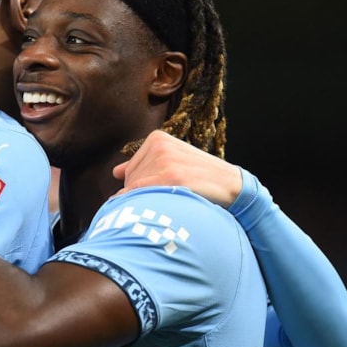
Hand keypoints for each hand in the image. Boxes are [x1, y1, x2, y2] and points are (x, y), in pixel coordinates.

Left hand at [112, 130, 242, 207]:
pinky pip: (142, 193)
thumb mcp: (172, 163)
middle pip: (129, 180)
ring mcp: (166, 159)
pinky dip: (146, 204)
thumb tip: (115, 172)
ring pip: (134, 189)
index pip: (128, 171)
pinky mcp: (173, 176)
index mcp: (157, 138)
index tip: (163, 193)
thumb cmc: (199, 177)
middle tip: (167, 200)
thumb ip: (143, 165)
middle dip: (141, 196)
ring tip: (171, 202)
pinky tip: (163, 207)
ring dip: (147, 202)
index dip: (139, 189)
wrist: (231, 185)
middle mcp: (159, 145)